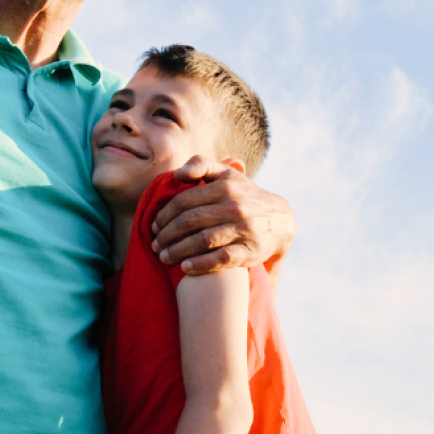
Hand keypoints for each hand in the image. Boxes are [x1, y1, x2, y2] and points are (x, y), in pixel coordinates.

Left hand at [151, 156, 294, 276]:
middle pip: (190, 221)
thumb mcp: (226, 174)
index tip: (154, 226)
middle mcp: (234, 206)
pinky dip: (201, 264)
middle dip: (167, 234)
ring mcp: (243, 229)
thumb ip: (201, 165)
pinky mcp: (250, 250)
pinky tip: (185, 268)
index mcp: (224, 186)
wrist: (280, 219)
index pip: (184, 201)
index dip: (165, 214)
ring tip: (164, 257)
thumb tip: (177, 174)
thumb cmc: (243, 195)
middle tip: (155, 244)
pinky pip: (221, 259)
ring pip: (202, 240)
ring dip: (178, 251)